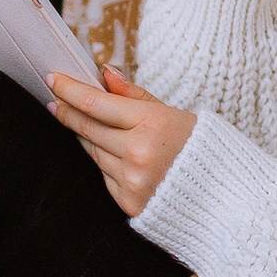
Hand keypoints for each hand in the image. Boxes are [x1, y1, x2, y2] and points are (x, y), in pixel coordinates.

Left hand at [44, 66, 196, 216]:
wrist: (223, 197)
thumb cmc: (200, 148)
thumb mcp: (172, 113)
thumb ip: (133, 95)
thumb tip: (104, 73)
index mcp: (152, 124)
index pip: (95, 103)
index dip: (70, 90)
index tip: (53, 79)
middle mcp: (138, 153)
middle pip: (88, 127)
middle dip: (67, 111)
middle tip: (55, 99)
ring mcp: (132, 180)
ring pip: (94, 151)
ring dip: (87, 136)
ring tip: (86, 124)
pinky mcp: (129, 202)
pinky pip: (105, 175)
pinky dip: (106, 161)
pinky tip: (113, 153)